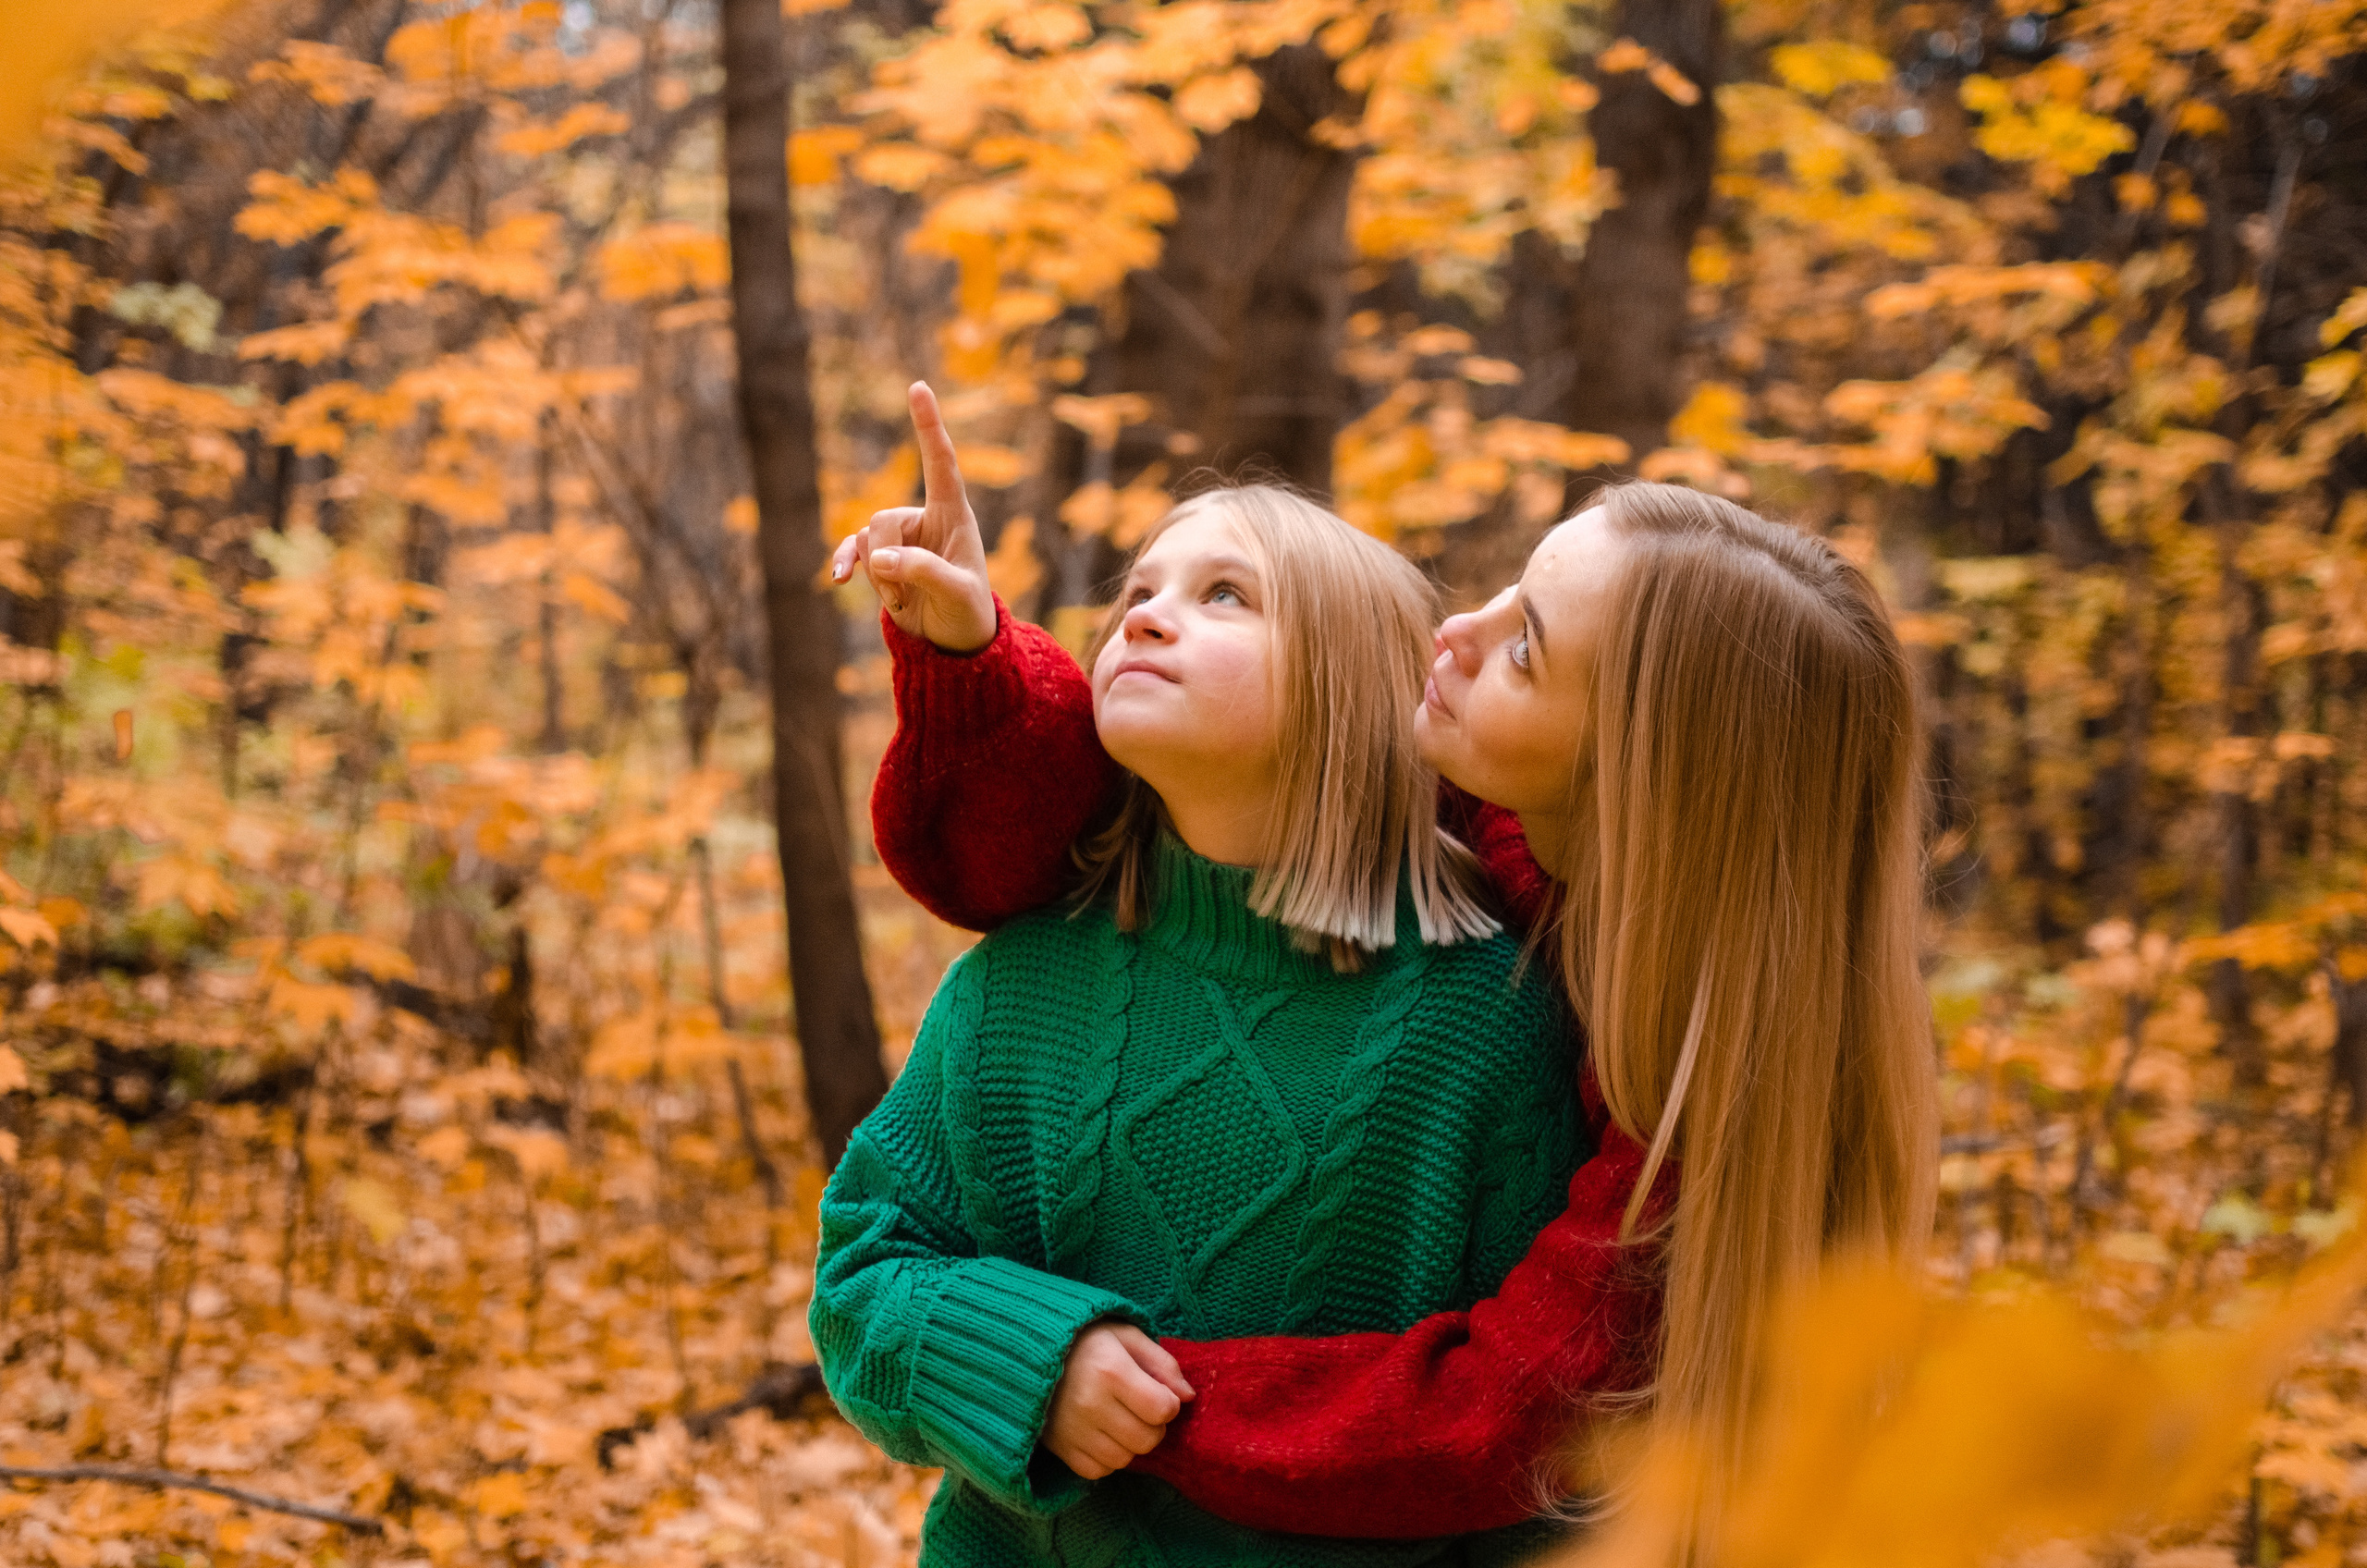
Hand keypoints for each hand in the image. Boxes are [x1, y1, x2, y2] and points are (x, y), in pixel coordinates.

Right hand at [830, 380, 997, 653]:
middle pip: (882, 520)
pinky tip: (838, 580)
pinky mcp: (881, 559)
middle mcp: (923, 518)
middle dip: (885, 561)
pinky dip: (846, 564)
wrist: (953, 641)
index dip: (928, 425)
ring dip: (877, 576)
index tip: (918, 387)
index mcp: (953, 514)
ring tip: (903, 601)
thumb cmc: (968, 613)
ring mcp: (899, 538)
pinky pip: (852, 551)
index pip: (940, 462)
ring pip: (866, 539)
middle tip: (905, 596)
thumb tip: (879, 559)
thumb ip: (923, 572)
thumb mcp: (956, 594)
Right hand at [1042, 1322, 1194, 1479]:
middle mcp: (1090, 1404)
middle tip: (1139, 1407)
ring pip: (1124, 1459)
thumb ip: (1162, 1363)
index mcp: (1111, 1370)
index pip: (1162, 1410)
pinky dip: (1106, 1458)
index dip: (1168, 1403)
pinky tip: (1101, 1434)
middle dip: (1152, 1426)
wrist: (1028, 1351)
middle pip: (1147, 1439)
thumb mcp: (1127, 1336)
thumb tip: (1188, 1396)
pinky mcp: (1059, 1448)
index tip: (1156, 1392)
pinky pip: (1098, 1470)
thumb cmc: (1086, 1341)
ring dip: (1130, 1443)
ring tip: (1118, 1419)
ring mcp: (1072, 1430)